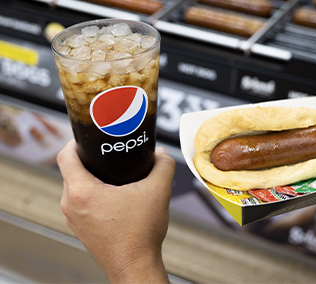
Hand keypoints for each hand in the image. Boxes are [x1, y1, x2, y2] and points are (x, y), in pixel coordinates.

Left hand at [58, 140, 174, 282]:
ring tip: (110, 173)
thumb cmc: (140, 235)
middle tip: (106, 152)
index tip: (88, 137)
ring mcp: (73, 218)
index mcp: (82, 192)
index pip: (65, 156)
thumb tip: (161, 154)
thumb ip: (163, 165)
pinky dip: (90, 193)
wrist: (135, 265)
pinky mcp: (80, 228)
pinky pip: (78, 202)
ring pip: (73, 187)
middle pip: (70, 170)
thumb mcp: (158, 191)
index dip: (75, 141)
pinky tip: (111, 194)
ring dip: (88, 177)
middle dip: (87, 158)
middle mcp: (71, 205)